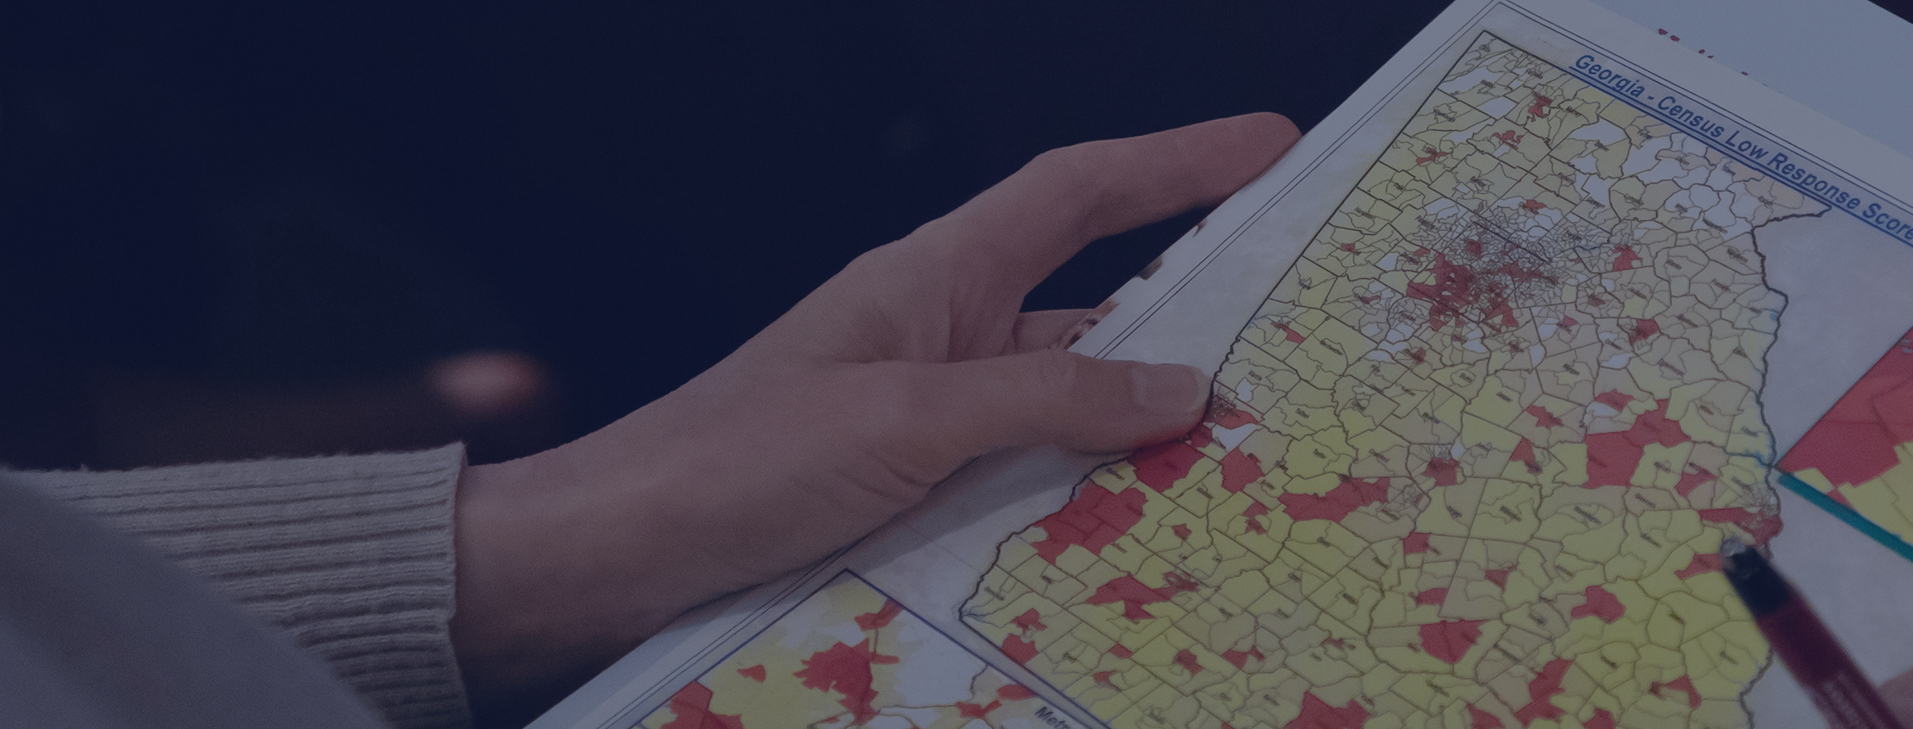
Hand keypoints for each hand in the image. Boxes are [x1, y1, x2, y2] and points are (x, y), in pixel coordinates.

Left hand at [446, 114, 1302, 695]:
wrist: (615, 551)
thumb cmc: (730, 462)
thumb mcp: (905, 422)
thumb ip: (1045, 398)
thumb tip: (1178, 385)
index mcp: (932, 276)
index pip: (1077, 191)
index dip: (1177, 159)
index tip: (1270, 146)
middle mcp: (939, 333)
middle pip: (1093, 303)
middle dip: (1193, 314)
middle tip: (1297, 336)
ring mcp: (926, 413)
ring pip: (1066, 402)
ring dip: (1138, 426)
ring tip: (1236, 455)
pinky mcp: (909, 486)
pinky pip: (1025, 474)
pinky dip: (1082, 492)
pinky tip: (1131, 532)